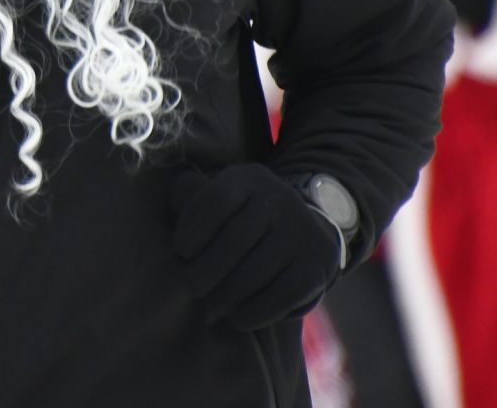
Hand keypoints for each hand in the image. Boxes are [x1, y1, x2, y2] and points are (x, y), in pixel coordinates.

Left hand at [169, 164, 343, 329]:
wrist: (301, 233)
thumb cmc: (242, 219)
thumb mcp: (218, 198)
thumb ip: (190, 195)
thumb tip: (179, 199)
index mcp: (249, 179)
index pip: (216, 199)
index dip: (192, 228)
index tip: (181, 251)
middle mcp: (280, 198)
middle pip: (234, 239)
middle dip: (205, 271)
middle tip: (194, 288)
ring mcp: (303, 231)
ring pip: (255, 271)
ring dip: (226, 296)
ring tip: (213, 305)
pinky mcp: (317, 264)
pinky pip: (282, 295)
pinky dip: (255, 312)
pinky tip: (240, 317)